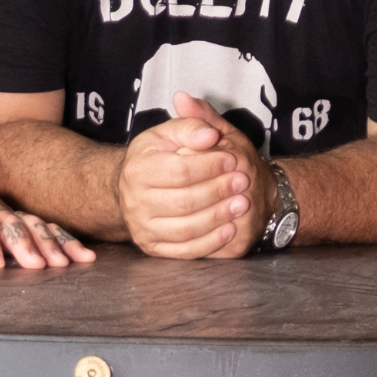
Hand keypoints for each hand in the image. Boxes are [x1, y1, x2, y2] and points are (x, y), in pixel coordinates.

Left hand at [0, 181, 92, 268]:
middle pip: (9, 220)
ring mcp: (2, 213)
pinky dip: (63, 242)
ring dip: (50, 243)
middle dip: (25, 243)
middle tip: (40, 266)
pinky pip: (43, 230)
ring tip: (69, 262)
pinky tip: (82, 257)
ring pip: (31, 224)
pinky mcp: (15, 224)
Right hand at [116, 91, 257, 257]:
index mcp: (137, 170)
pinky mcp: (152, 247)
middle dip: (218, 191)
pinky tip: (230, 229)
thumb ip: (191, 125)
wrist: (138, 186)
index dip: (210, 166)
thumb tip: (209, 135)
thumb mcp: (171, 132)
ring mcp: (142, 228)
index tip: (232, 159)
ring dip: (219, 217)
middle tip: (243, 181)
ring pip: (186, 229)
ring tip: (242, 203)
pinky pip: (185, 251)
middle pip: (185, 202)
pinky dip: (210, 242)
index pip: (180, 171)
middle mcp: (134, 202)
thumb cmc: (160, 155)